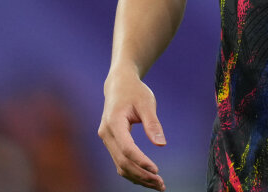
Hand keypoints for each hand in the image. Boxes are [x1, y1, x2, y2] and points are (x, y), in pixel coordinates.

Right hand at [97, 68, 167, 189]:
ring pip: (120, 165)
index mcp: (114, 122)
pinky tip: (147, 177)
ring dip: (138, 177)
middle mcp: (106, 134)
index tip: (156, 170)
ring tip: (157, 185)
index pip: (126, 148)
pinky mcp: (111, 143)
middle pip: (122, 161)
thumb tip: (161, 145)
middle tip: (161, 184)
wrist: (119, 85)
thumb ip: (153, 123)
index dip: (141, 161)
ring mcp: (107, 139)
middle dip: (142, 175)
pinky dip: (133, 171)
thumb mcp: (146, 102)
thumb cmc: (134, 91)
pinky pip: (120, 161)